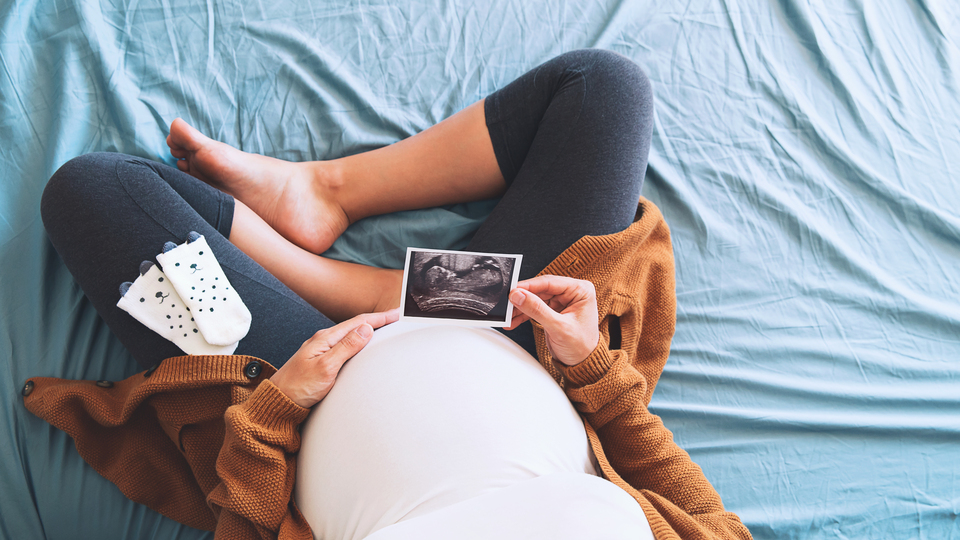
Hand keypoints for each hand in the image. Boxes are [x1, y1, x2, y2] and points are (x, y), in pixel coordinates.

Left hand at [271, 308, 398, 407]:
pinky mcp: (321, 359)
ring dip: (368, 329)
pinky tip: (362, 345)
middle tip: (395, 318)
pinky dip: (358, 341)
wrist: (278, 401)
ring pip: (350, 334)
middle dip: (377, 320)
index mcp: (325, 338)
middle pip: (355, 325)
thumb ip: (346, 347)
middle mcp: (323, 340)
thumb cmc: (298, 387)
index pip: (358, 322)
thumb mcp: (326, 367)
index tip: (396, 313)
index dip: (379, 317)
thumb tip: (366, 329)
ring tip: (383, 328)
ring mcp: (322, 349)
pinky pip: (345, 344)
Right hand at [506, 276, 599, 365]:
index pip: (550, 282)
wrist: (582, 364)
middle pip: (540, 290)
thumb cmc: (581, 346)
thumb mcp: (559, 327)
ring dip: (521, 308)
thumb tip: (519, 295)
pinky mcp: (553, 311)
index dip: (529, 286)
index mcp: (580, 290)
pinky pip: (535, 308)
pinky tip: (514, 321)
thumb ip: (537, 310)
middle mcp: (571, 292)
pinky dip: (524, 315)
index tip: (513, 290)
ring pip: (535, 299)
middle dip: (523, 299)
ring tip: (508, 316)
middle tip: (507, 304)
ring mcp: (562, 301)